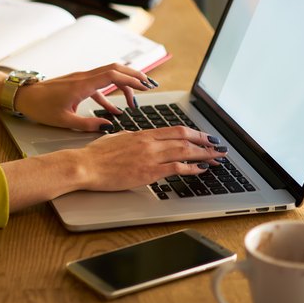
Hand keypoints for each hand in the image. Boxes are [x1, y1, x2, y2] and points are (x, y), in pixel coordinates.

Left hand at [12, 62, 156, 130]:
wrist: (24, 95)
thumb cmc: (40, 106)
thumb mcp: (64, 120)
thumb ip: (87, 125)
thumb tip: (107, 127)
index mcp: (82, 85)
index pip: (113, 76)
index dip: (131, 79)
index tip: (145, 87)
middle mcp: (84, 77)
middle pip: (115, 69)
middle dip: (134, 76)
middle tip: (149, 86)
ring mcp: (81, 79)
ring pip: (109, 75)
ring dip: (124, 84)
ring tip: (135, 101)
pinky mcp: (78, 83)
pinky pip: (99, 85)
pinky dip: (110, 94)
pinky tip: (115, 110)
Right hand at [70, 126, 225, 191]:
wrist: (85, 165)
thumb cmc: (96, 155)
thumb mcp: (117, 138)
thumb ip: (132, 138)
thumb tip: (140, 138)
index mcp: (142, 134)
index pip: (176, 130)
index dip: (195, 133)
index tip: (205, 137)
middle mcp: (149, 142)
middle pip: (185, 138)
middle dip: (206, 142)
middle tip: (218, 146)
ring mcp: (150, 156)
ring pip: (185, 151)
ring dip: (204, 154)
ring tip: (217, 158)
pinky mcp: (148, 172)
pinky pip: (176, 168)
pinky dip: (192, 168)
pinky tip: (201, 169)